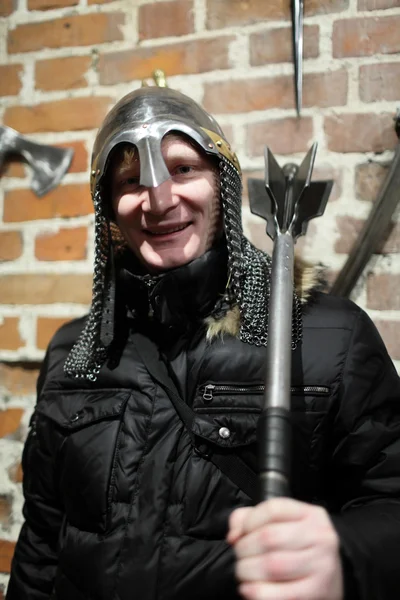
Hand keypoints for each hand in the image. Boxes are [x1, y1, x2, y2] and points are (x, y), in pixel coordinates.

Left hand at [228, 498, 342, 599]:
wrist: (334, 580)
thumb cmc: (301, 550)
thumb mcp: (284, 525)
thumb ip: (252, 519)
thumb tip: (234, 534)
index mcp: (311, 515)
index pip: (273, 509)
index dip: (249, 521)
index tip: (240, 533)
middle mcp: (320, 538)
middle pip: (269, 537)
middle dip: (244, 548)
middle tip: (240, 556)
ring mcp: (321, 566)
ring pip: (271, 565)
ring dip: (247, 571)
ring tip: (244, 573)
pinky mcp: (316, 593)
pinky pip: (279, 594)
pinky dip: (256, 592)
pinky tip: (249, 589)